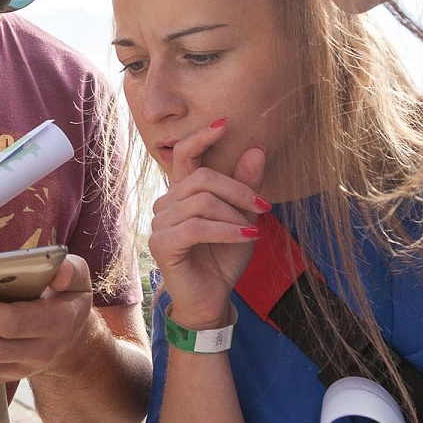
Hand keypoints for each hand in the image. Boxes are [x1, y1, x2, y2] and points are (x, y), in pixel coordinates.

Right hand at [148, 120, 266, 330]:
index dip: (201, 136)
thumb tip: (257, 148)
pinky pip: (197, 227)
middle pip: (202, 177)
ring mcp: (159, 223)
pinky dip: (226, 231)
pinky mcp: (161, 243)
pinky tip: (247, 238)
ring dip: (234, 216)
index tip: (224, 123)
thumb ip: (245, 186)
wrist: (212, 299)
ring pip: (201, 202)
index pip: (184, 155)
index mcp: (182, 193)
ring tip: (253, 231)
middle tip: (263, 207)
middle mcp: (166, 203)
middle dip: (238, 190)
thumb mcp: (242, 218)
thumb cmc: (223, 258)